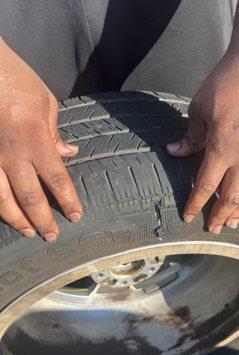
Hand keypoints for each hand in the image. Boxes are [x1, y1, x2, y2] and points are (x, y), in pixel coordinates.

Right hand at [0, 38, 81, 240]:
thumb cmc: (16, 79)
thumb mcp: (45, 102)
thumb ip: (55, 133)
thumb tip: (67, 154)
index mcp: (35, 137)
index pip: (56, 178)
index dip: (67, 201)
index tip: (75, 216)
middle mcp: (11, 151)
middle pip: (30, 195)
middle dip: (42, 219)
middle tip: (52, 236)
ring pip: (2, 197)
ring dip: (16, 219)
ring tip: (28, 232)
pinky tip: (3, 213)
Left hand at [167, 51, 238, 233]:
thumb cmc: (227, 83)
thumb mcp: (199, 110)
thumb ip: (190, 137)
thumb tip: (175, 151)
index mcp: (221, 149)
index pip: (205, 186)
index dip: (196, 204)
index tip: (189, 216)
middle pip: (231, 197)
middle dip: (220, 216)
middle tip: (213, 229)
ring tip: (233, 221)